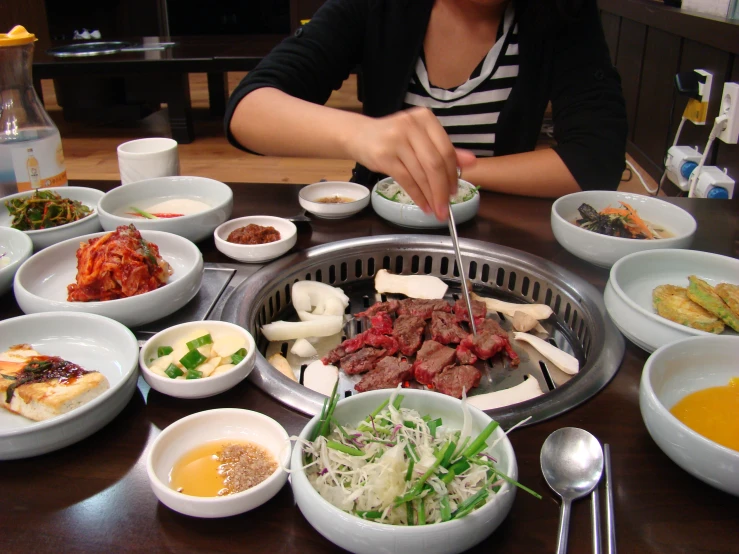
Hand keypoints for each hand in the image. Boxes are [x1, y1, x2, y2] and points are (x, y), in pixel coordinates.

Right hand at [347, 107, 476, 219]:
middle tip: (446, 208)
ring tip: (436, 210)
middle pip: (435, 163)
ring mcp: (396, 140)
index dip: (453, 174)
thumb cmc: (392, 138)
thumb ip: (444, 150)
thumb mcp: (420, 139)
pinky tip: (423, 205)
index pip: (446, 150)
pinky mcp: (384, 156)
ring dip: (430, 196)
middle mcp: (411, 126)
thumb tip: (471, 162)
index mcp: (425, 119)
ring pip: (421, 174)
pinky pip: (406, 180)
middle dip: (442, 189)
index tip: (455, 192)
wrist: (359, 135)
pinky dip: (417, 196)